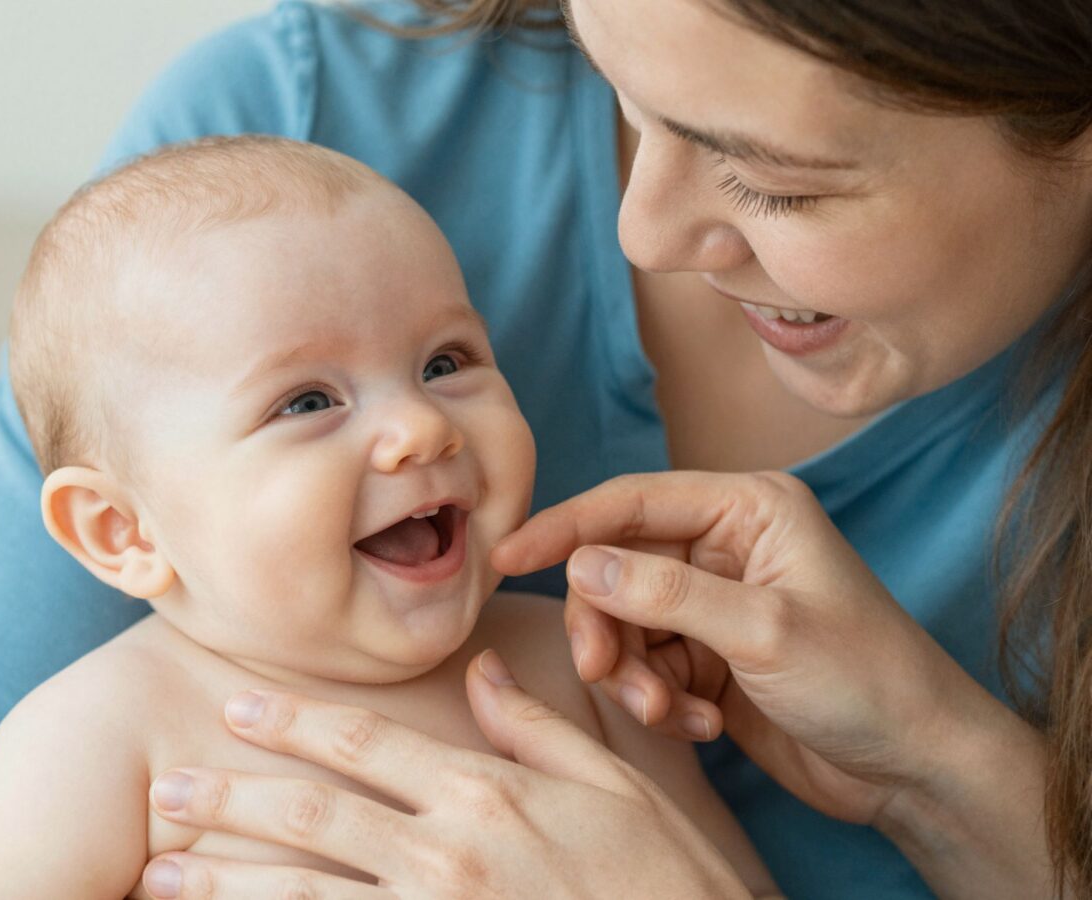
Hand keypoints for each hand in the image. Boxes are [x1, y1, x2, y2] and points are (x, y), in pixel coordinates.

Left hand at [141, 652, 753, 898]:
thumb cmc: (662, 875)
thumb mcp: (610, 783)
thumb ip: (535, 725)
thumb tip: (481, 669)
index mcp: (486, 792)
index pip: (367, 742)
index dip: (293, 722)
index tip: (237, 705)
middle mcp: (446, 853)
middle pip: (316, 813)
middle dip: (234, 798)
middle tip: (168, 789)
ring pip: (305, 893)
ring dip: (227, 880)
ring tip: (162, 871)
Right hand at [492, 471, 1024, 825]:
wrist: (914, 765)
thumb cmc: (867, 678)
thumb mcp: (762, 630)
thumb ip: (666, 594)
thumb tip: (580, 564)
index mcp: (748, 509)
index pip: (633, 503)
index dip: (566, 526)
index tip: (508, 556)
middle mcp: (727, 547)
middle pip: (618, 569)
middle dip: (605, 625)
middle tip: (601, 672)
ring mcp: (717, 603)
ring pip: (626, 624)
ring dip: (633, 673)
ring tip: (669, 711)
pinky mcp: (711, 655)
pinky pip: (648, 665)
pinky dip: (660, 698)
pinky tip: (701, 724)